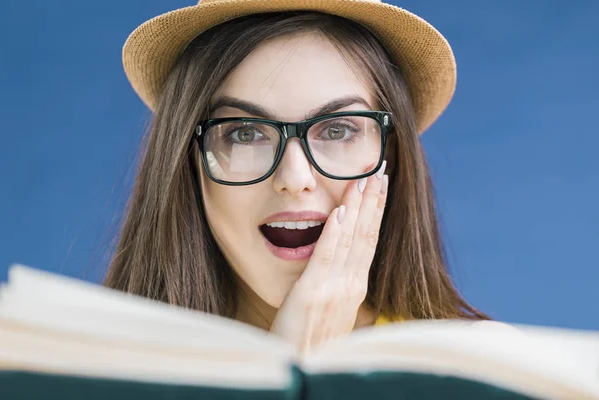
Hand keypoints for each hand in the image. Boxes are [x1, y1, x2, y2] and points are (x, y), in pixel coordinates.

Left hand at [269, 161, 388, 354]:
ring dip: (357, 208)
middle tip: (380, 171)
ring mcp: (334, 290)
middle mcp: (351, 286)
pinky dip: (333, 234)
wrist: (305, 371)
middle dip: (373, 201)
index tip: (379, 186)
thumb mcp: (332, 311)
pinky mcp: (313, 294)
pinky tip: (337, 212)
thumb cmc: (313, 343)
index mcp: (355, 287)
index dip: (375, 212)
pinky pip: (326, 258)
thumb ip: (338, 285)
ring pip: (351, 240)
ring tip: (364, 180)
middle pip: (366, 235)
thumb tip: (342, 265)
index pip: (369, 241)